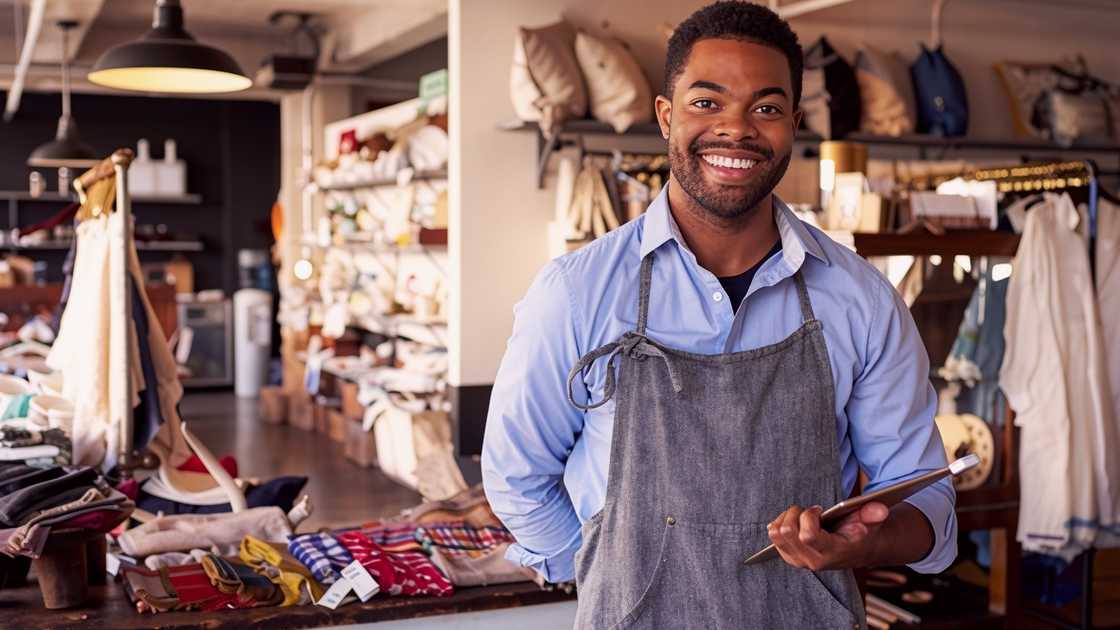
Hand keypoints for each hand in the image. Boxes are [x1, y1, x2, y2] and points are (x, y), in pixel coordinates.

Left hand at [766, 502, 889, 570]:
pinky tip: (795, 522)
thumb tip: (880, 509)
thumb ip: (874, 514)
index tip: (819, 509)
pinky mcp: (790, 557)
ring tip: (802, 516)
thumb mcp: (871, 521)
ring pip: (776, 533)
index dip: (809, 516)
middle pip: (786, 532)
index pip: (807, 536)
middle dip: (796, 513)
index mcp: (832, 552)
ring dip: (786, 517)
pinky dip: (780, 523)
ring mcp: (799, 560)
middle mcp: (813, 560)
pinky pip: (773, 536)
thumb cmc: (862, 532)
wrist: (857, 550)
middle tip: (810, 511)